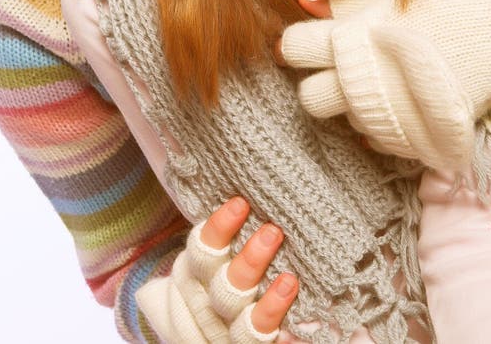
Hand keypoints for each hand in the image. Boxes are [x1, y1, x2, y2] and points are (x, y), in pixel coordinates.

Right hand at [136, 196, 297, 342]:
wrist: (195, 329)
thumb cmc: (217, 271)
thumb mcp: (214, 246)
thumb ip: (231, 219)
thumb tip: (255, 164)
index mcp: (196, 270)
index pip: (203, 247)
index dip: (220, 226)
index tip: (241, 203)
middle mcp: (208, 301)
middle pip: (224, 283)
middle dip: (249, 259)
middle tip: (274, 232)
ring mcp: (226, 330)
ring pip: (242, 321)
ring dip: (267, 302)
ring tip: (290, 280)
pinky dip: (278, 337)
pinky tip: (295, 331)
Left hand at [277, 0, 490, 170]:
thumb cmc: (443, 6)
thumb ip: (342, 0)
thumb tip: (302, 2)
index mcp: (350, 38)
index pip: (292, 48)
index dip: (297, 46)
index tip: (311, 43)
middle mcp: (359, 82)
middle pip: (308, 97)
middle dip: (318, 84)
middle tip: (340, 70)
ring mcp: (383, 116)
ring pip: (342, 121)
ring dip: (352, 105)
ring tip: (380, 83)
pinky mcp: (406, 141)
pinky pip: (373, 139)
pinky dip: (381, 123)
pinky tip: (402, 101)